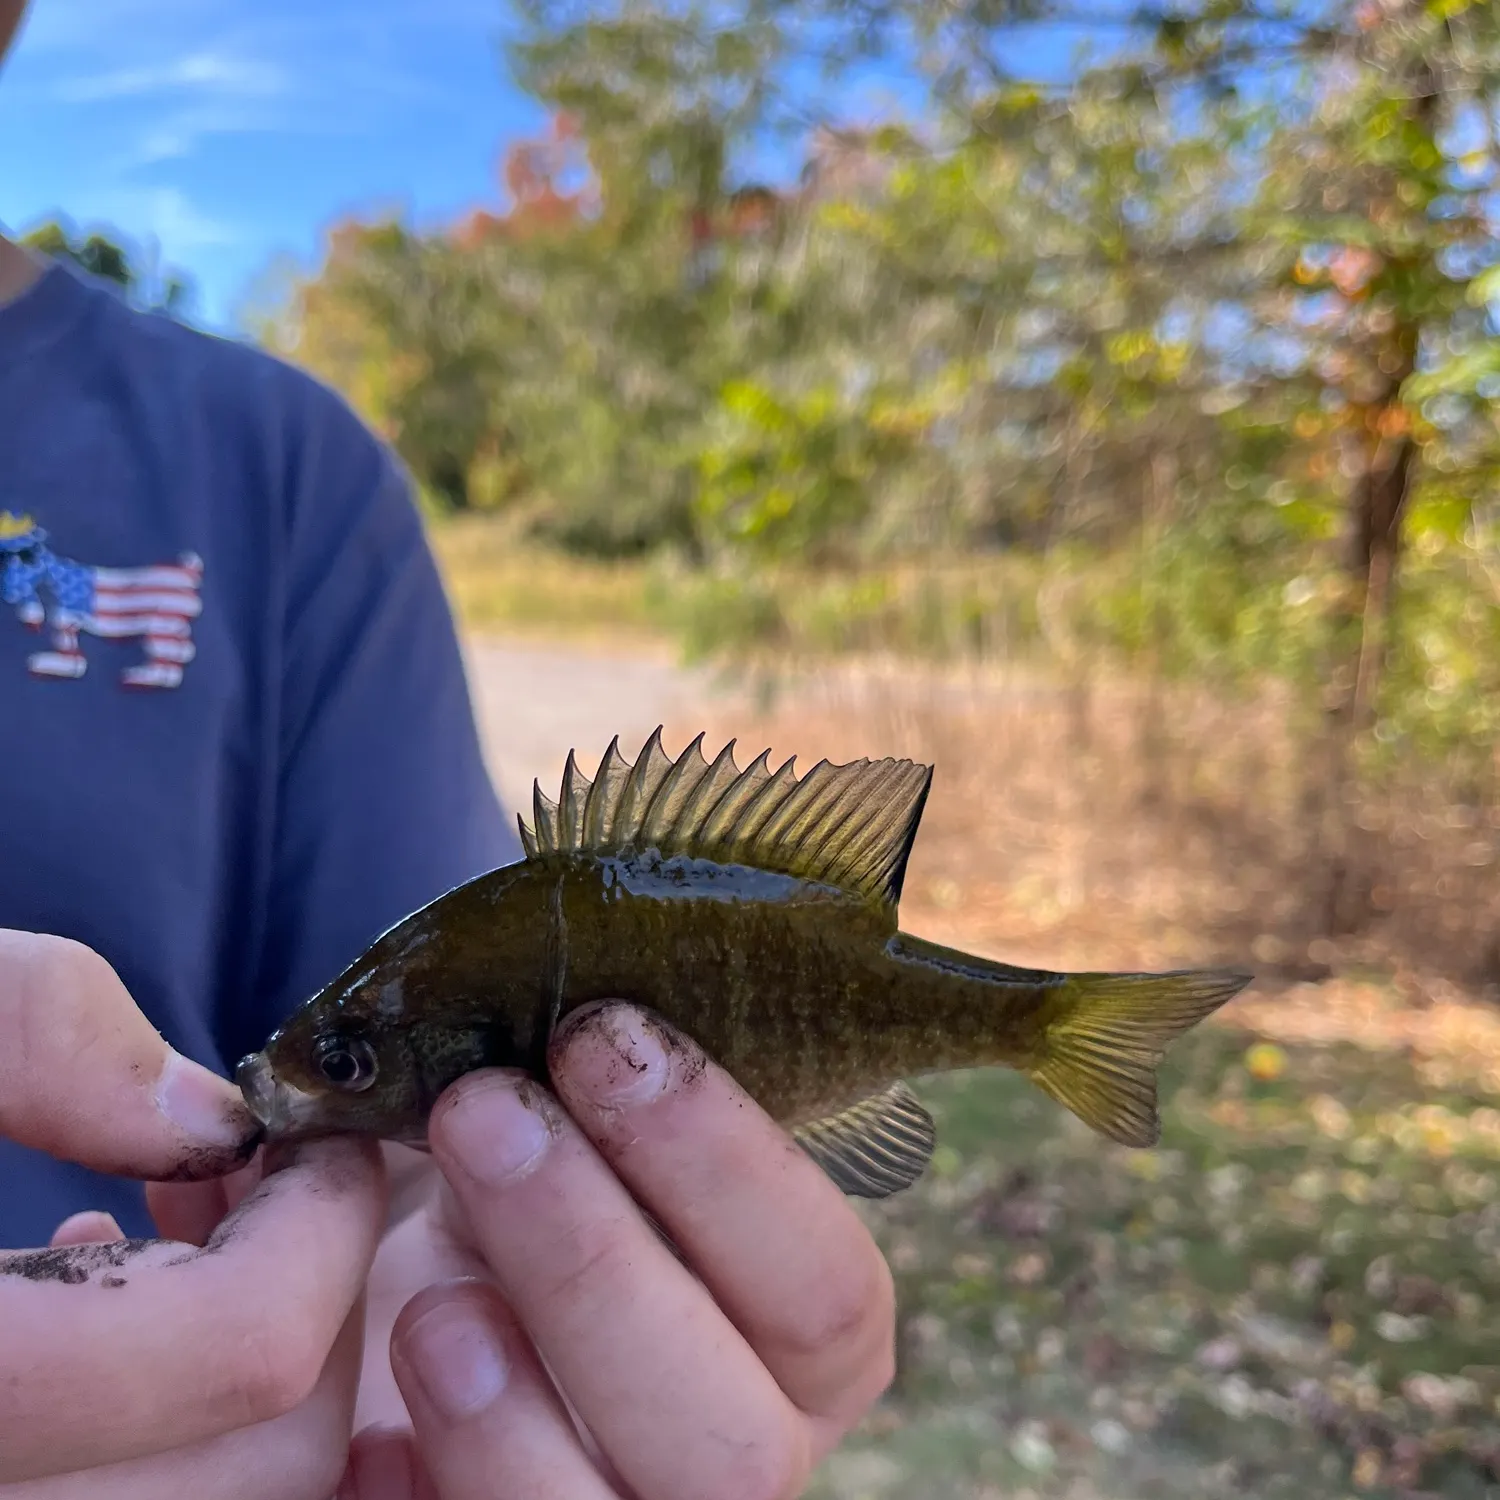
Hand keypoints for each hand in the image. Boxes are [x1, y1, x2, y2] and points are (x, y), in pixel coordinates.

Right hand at [0, 929, 387, 1493]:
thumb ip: (38, 1038)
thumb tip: (201, 1119)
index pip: (253, 1344)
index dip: (321, 1218)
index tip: (302, 1135)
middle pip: (277, 1456)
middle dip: (312, 1298)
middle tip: (261, 1185)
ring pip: (233, 1498)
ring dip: (251, 1361)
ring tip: (178, 1227)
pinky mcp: (16, 1488)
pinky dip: (176, 1426)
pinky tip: (95, 1286)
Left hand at [340, 1001, 896, 1498]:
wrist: (415, 1324)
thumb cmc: (520, 1202)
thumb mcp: (566, 1140)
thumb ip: (581, 1099)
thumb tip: (528, 1010)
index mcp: (799, 1348)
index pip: (829, 1294)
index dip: (728, 1166)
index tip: (600, 1036)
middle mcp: (740, 1460)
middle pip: (736, 1443)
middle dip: (599, 1263)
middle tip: (480, 1112)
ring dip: (505, 1404)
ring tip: (422, 1294)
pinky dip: (427, 1485)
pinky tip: (368, 1425)